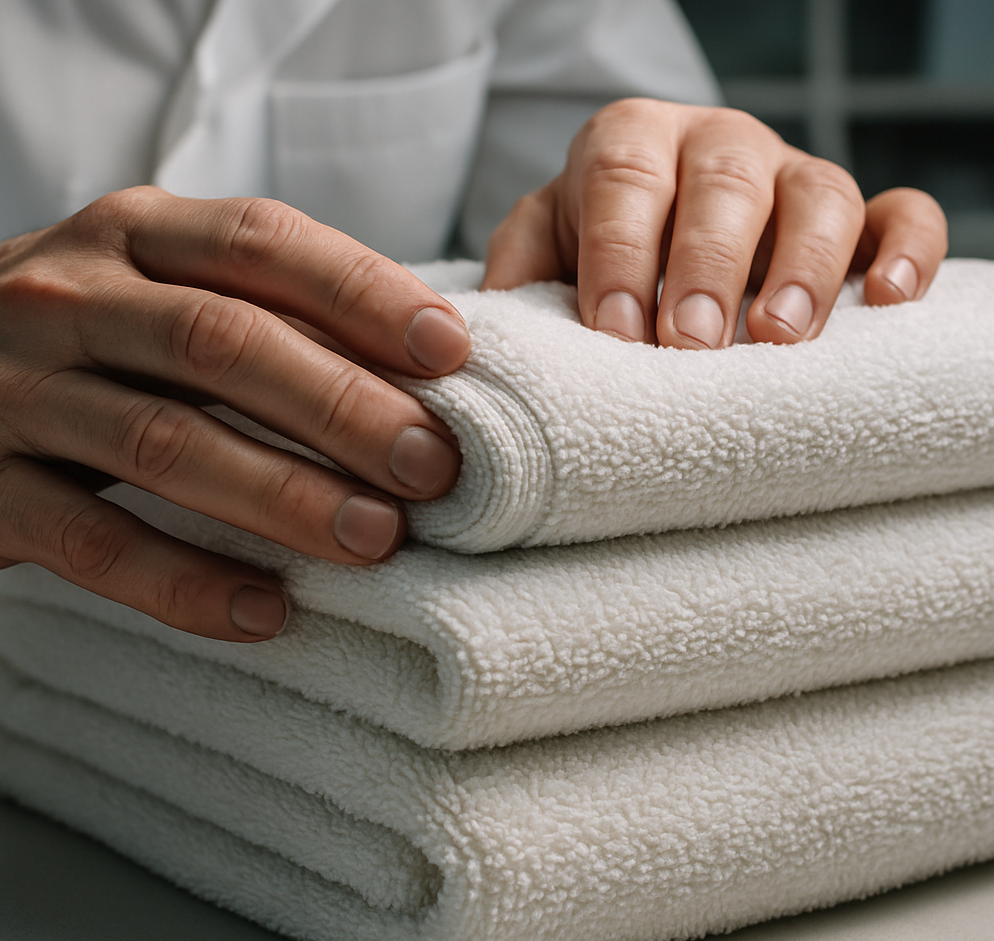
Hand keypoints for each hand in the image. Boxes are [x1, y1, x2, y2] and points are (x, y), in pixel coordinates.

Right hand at [0, 187, 468, 640]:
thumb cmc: (79, 338)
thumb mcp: (153, 288)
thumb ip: (260, 309)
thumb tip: (417, 365)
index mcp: (133, 235)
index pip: (263, 243)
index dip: (363, 293)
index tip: (451, 351)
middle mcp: (70, 298)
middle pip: (224, 344)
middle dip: (341, 407)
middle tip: (435, 467)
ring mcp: (17, 392)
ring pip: (165, 443)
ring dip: (283, 496)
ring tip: (377, 539)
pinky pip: (93, 543)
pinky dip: (184, 582)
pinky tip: (265, 612)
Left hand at [483, 98, 947, 347]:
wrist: (661, 234)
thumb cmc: (596, 250)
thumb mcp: (541, 247)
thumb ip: (517, 272)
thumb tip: (483, 336)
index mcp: (630, 146)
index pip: (624, 178)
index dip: (621, 251)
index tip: (618, 332)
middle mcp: (716, 148)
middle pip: (723, 183)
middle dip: (707, 264)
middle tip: (691, 343)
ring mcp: (791, 178)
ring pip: (820, 194)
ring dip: (804, 267)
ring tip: (777, 340)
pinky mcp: (855, 216)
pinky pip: (899, 214)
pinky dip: (906, 252)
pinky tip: (887, 302)